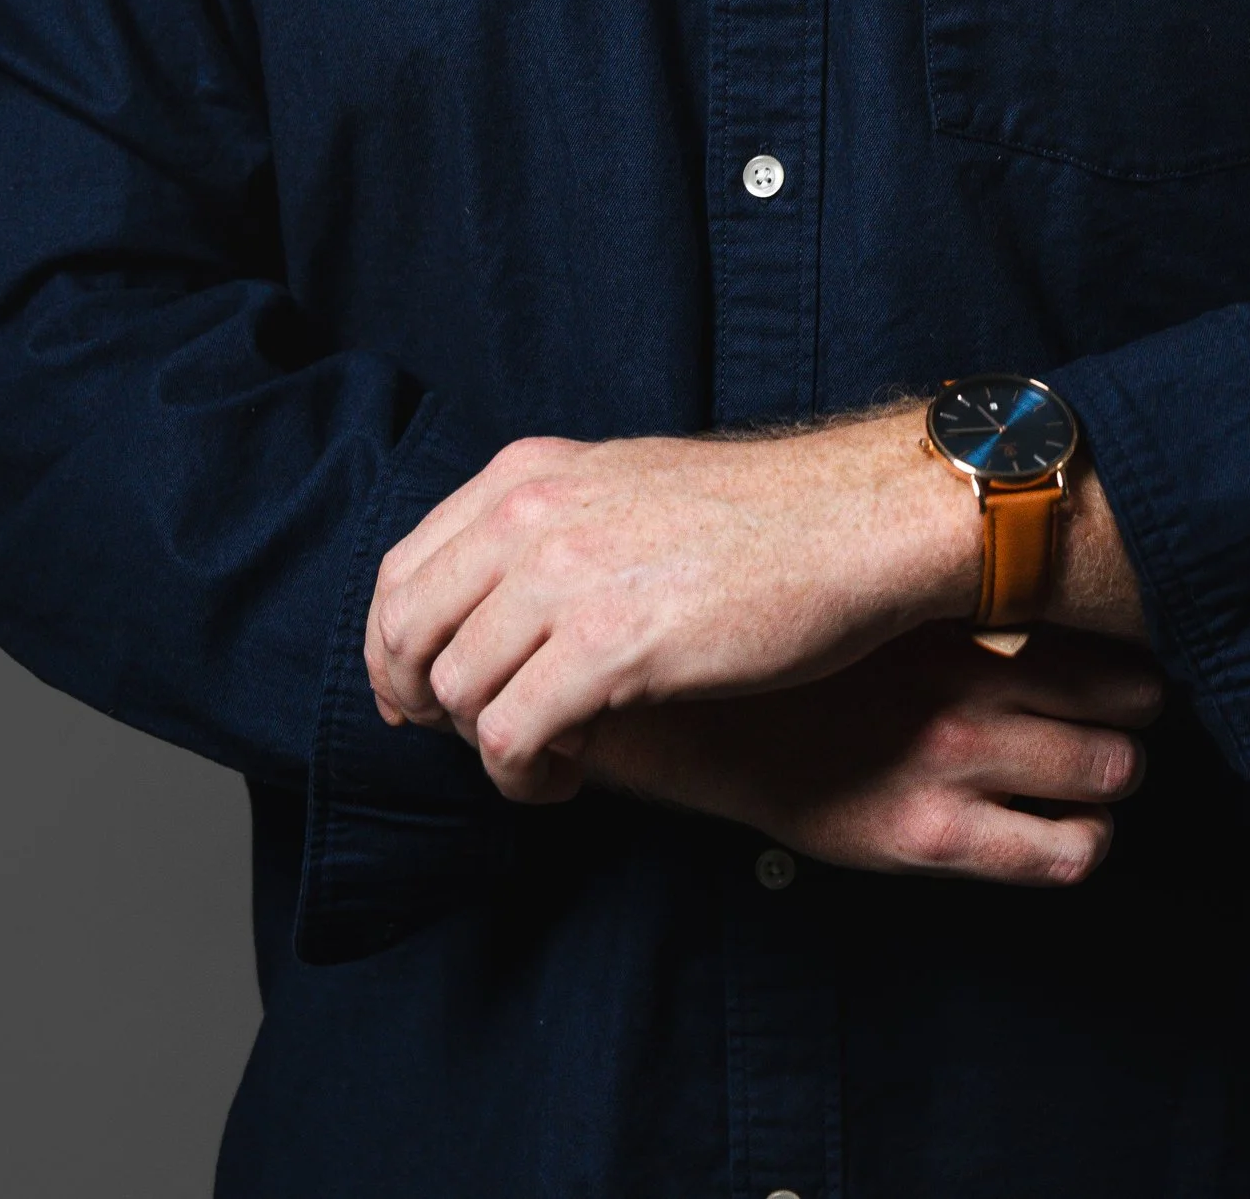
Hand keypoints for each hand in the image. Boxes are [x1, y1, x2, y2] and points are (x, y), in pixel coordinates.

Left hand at [365, 409, 984, 798]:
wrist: (855, 520)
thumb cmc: (759, 517)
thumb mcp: (625, 489)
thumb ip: (548, 532)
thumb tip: (485, 611)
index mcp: (528, 475)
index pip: (402, 572)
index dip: (394, 652)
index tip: (420, 701)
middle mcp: (531, 516)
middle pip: (407, 635)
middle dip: (421, 707)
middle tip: (475, 741)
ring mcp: (566, 577)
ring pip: (456, 693)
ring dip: (487, 747)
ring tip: (546, 759)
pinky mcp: (610, 647)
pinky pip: (511, 737)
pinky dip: (523, 776)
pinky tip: (567, 775)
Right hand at [585, 624, 1165, 886]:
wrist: (693, 719)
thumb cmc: (780, 648)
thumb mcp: (864, 592)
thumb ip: (938, 579)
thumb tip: (988, 533)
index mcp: (952, 618)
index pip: (1094, 627)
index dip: (1129, 645)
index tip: (1135, 649)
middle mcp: (967, 686)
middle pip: (1126, 702)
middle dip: (1136, 713)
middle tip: (1129, 714)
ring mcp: (951, 764)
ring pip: (1108, 773)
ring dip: (1115, 776)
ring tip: (1101, 774)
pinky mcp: (929, 837)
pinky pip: (1060, 854)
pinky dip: (1083, 844)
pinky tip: (1068, 834)